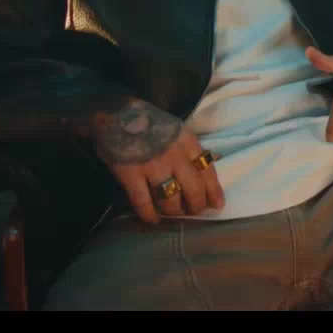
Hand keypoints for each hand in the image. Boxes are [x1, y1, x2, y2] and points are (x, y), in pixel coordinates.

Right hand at [92, 99, 223, 223]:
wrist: (116, 114)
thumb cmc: (149, 122)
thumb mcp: (177, 129)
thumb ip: (191, 148)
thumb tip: (213, 161)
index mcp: (188, 142)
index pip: (208, 171)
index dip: (213, 191)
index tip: (217, 205)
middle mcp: (175, 156)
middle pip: (193, 189)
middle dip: (196, 205)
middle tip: (193, 211)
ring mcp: (153, 166)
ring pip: (170, 199)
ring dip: (174, 210)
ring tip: (173, 213)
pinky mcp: (131, 174)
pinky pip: (143, 201)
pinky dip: (149, 213)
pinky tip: (152, 219)